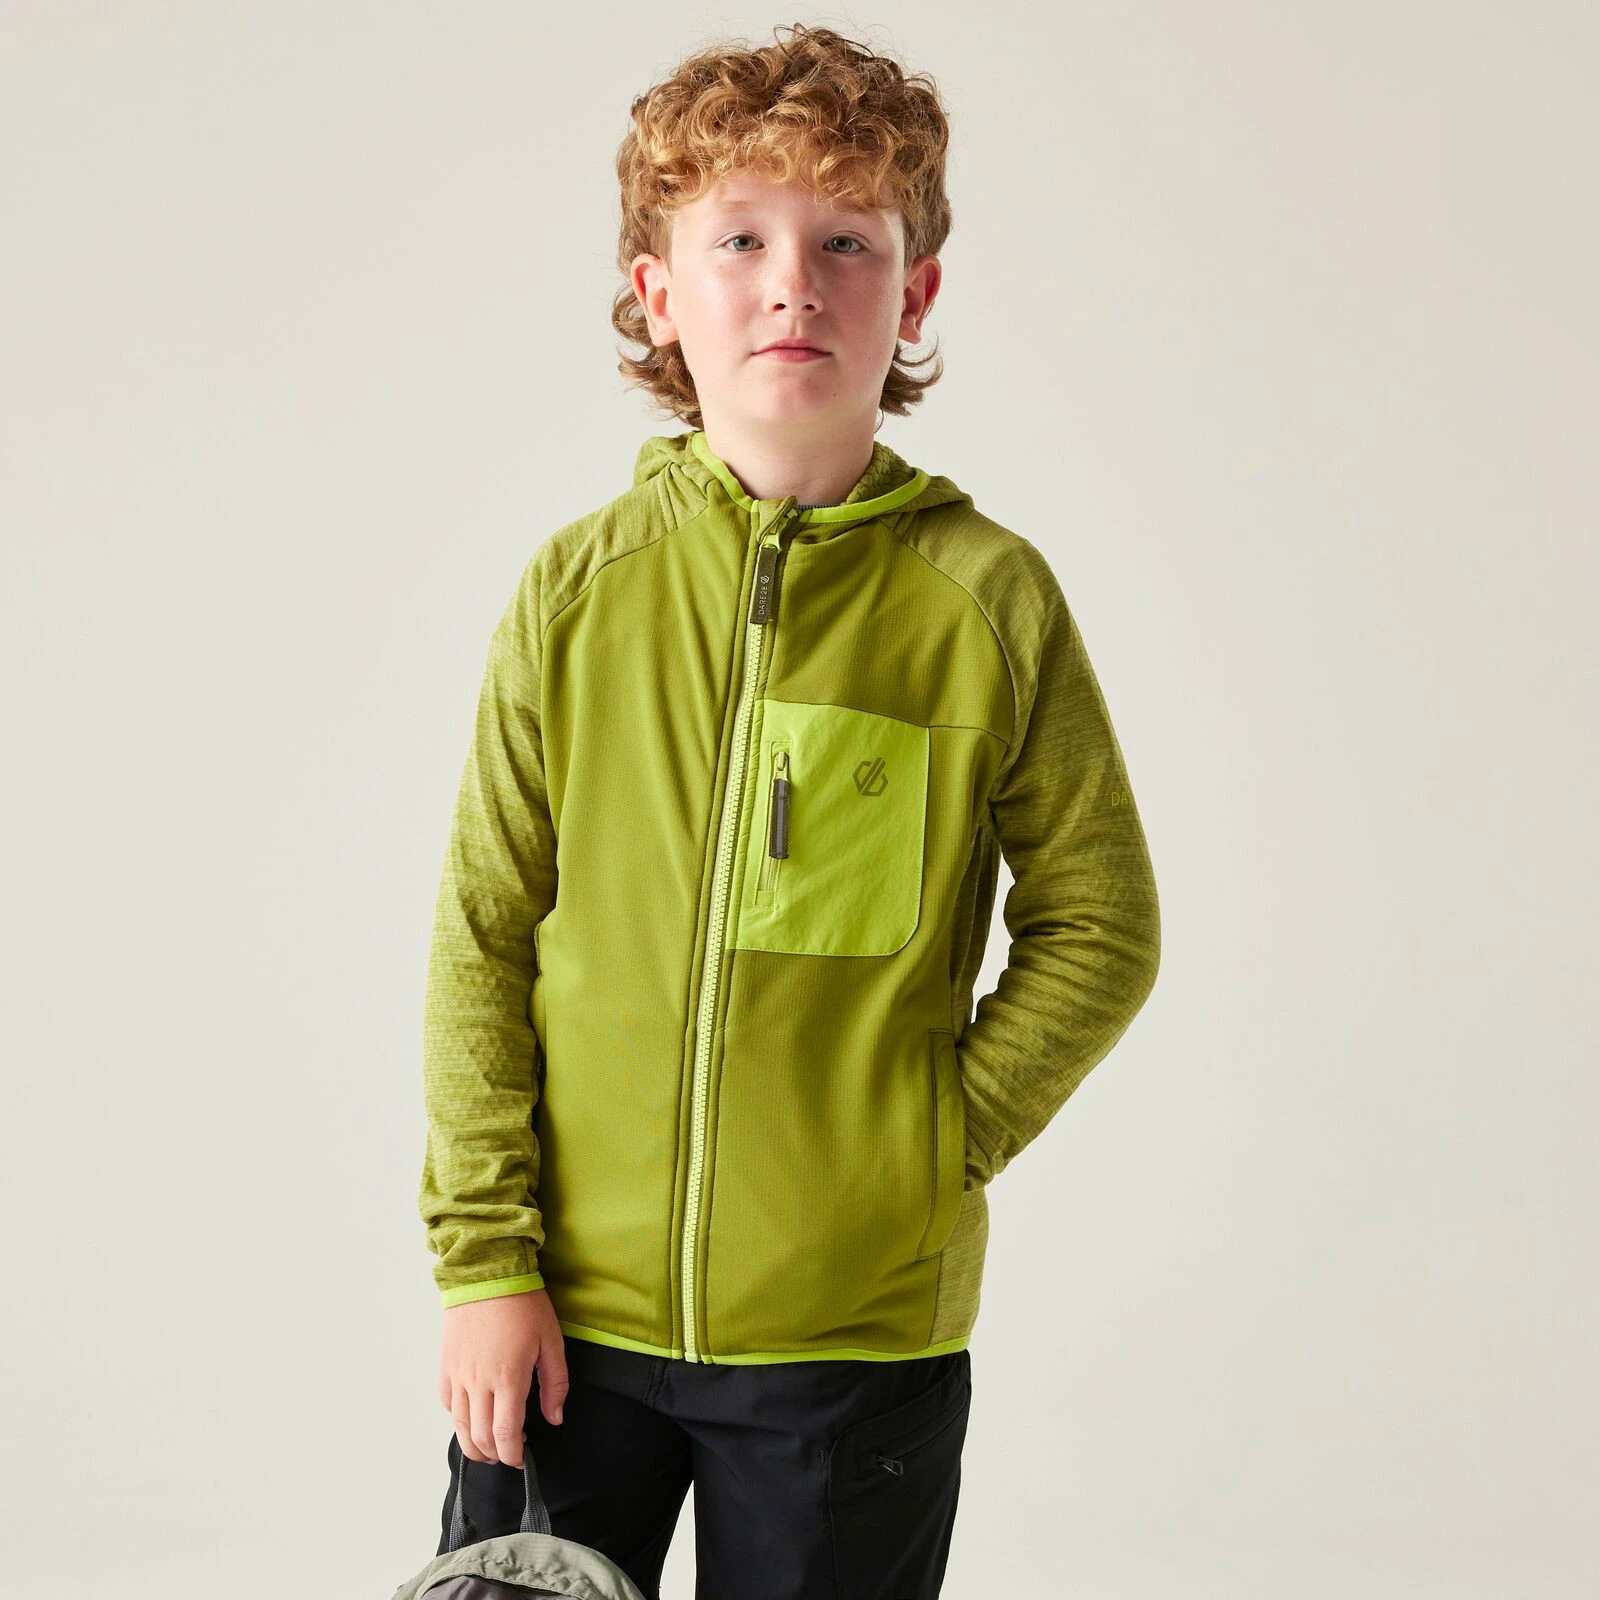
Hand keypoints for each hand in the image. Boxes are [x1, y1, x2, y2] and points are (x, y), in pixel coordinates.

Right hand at [439, 1287, 568, 1466]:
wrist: (486, 1273)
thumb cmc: (523, 1303)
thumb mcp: (552, 1339)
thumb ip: (555, 1383)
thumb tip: (554, 1418)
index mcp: (508, 1378)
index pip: (506, 1435)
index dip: (513, 1455)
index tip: (522, 1458)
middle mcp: (478, 1383)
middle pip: (480, 1438)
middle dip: (495, 1455)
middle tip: (509, 1454)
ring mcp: (458, 1376)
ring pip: (459, 1427)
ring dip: (474, 1445)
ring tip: (490, 1446)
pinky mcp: (445, 1366)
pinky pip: (447, 1404)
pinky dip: (458, 1419)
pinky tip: (472, 1415)